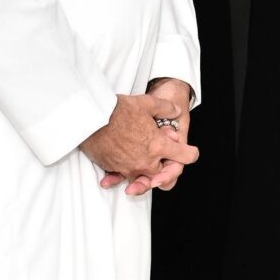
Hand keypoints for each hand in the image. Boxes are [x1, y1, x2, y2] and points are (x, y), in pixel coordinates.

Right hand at [113, 78, 199, 195]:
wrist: (90, 119)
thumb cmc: (117, 110)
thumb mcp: (147, 103)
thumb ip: (166, 108)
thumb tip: (176, 111)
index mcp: (158, 146)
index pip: (185, 157)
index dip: (190, 153)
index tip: (189, 151)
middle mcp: (145, 162)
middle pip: (163, 171)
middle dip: (163, 162)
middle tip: (158, 149)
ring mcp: (129, 168)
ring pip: (143, 176)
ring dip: (144, 168)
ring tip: (139, 153)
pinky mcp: (114, 169)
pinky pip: (124, 175)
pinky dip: (125, 170)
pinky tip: (123, 158)